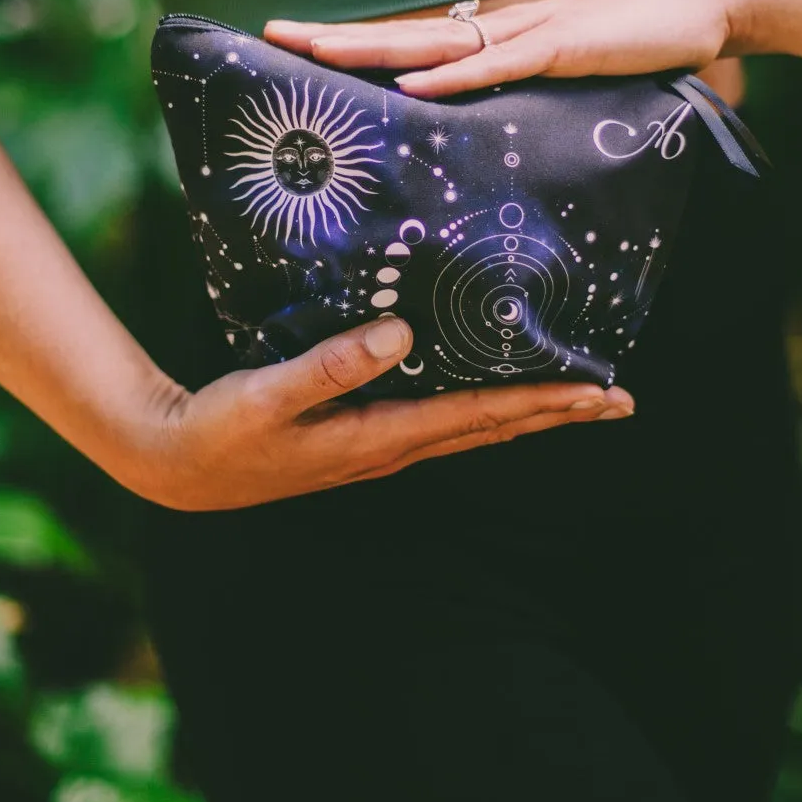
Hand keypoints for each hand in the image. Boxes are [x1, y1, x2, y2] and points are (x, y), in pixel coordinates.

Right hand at [126, 318, 633, 511]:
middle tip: (620, 397)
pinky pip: (444, 420)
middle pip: (494, 427)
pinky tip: (495, 393)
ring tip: (579, 397)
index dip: (544, 400)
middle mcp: (392, 447)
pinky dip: (486, 408)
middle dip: (559, 411)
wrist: (180, 468)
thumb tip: (400, 333)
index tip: (600, 389)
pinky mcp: (364, 437)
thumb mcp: (266, 396)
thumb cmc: (221, 432)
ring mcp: (380, 447)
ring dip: (531, 413)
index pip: (481, 415)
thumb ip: (330, 366)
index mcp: (378, 436)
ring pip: (475, 427)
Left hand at [264, 0, 751, 96]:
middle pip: (400, 33)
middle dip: (334, 38)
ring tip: (315, 52)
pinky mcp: (563, 48)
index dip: (352, 43)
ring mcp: (527, 34)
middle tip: (272, 36)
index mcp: (493, 37)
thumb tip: (487, 122)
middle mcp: (496, 28)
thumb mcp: (564, 77)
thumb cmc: (631, 43)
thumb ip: (525, 94)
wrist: (699, 5)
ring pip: (433, 43)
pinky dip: (453, 76)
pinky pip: (498, 64)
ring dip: (372, 48)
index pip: (409, 40)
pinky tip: (410, 83)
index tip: (296, 48)